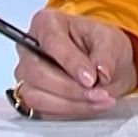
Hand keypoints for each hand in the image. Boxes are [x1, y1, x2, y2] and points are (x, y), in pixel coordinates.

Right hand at [11, 7, 137, 119]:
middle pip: (38, 73)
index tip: (91, 78)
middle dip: (71, 89)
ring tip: (98, 102)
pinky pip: (42, 111)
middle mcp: (29, 48)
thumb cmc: (101, 44)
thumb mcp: (110, 41)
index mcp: (46, 23)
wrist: (104, 64)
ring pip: (36, 96)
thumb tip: (100, 74)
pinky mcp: (31, 97)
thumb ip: (105, 55)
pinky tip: (90, 107)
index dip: (70, 63)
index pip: (51, 43)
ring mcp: (27, 75)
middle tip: (99, 94)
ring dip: (70, 104)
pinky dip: (68, 112)